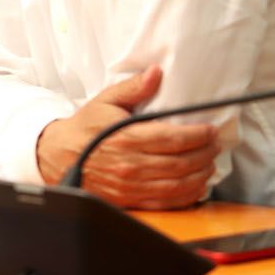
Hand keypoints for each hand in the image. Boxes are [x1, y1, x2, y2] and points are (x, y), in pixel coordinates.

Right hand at [36, 66, 219, 209]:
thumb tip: (156, 72)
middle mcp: (132, 164)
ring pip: (179, 184)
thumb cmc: (85, 128)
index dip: (199, 135)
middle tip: (215, 145)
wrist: (59, 156)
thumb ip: (133, 87)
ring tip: (209, 163)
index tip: (211, 131)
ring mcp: (132, 185)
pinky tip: (196, 185)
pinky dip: (187, 195)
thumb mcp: (105, 100)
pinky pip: (167, 202)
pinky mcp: (131, 199)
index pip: (174, 139)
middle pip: (182, 162)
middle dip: (206, 153)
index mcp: (127, 138)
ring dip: (201, 175)